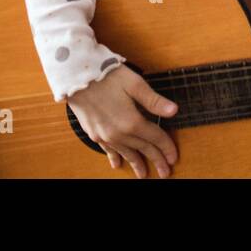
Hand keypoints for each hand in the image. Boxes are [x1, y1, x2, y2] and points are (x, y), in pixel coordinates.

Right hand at [66, 63, 178, 178]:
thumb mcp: (135, 84)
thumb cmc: (107, 76)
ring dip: (136, 163)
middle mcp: (118, 133)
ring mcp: (104, 135)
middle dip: (156, 160)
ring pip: (126, 153)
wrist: (76, 77)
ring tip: (144, 174)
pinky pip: (108, 150)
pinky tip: (118, 164)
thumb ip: (154, 101)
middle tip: (165, 172)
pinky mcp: (94, 133)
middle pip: (142, 149)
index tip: (174, 158)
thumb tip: (174, 111)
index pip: (155, 138)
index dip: (166, 148)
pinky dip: (116, 157)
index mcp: (132, 121)